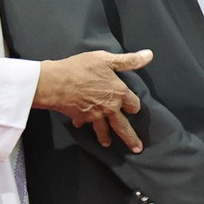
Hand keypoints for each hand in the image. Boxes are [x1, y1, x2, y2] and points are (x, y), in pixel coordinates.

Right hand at [34, 49, 153, 152]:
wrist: (55, 82)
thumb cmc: (80, 68)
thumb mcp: (106, 59)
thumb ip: (128, 60)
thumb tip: (149, 55)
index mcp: (118, 93)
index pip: (133, 104)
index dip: (134, 106)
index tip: (133, 108)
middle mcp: (109, 107)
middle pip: (123, 126)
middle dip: (131, 138)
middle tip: (137, 148)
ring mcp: (95, 115)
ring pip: (104, 131)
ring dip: (106, 138)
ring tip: (108, 144)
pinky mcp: (81, 118)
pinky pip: (84, 124)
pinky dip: (83, 124)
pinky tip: (81, 125)